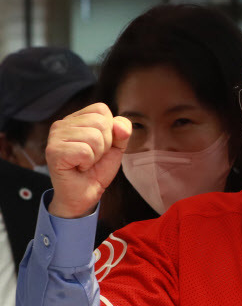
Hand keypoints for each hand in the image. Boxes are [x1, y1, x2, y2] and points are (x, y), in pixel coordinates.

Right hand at [46, 102, 132, 218]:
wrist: (84, 196)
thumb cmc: (96, 171)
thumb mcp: (116, 149)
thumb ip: (122, 132)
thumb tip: (119, 125)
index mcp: (76, 119)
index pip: (101, 109)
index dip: (110, 131)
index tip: (100, 147)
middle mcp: (62, 123)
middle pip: (100, 122)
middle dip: (105, 145)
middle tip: (92, 158)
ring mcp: (55, 136)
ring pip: (94, 137)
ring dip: (96, 155)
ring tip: (85, 163)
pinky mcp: (54, 151)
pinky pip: (85, 151)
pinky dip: (87, 163)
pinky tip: (78, 167)